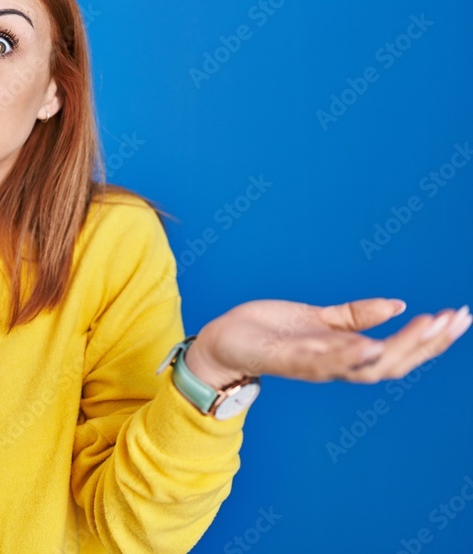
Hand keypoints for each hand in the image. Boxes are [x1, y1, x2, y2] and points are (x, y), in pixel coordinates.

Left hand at [183, 298, 470, 387]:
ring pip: (363, 367)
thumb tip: (397, 305)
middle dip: (427, 344)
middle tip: (454, 320)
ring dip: (398, 349)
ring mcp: (311, 365)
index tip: (459, 316)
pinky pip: (320, 363)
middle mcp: (334, 365)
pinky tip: (370, 345)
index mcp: (345, 353)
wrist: (224, 341)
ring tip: (427, 326)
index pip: (399, 352)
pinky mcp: (284, 359)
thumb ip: (355, 316)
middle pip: (391, 363)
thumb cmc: (270, 331)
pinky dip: (346, 357)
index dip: (431, 339)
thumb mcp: (319, 318)